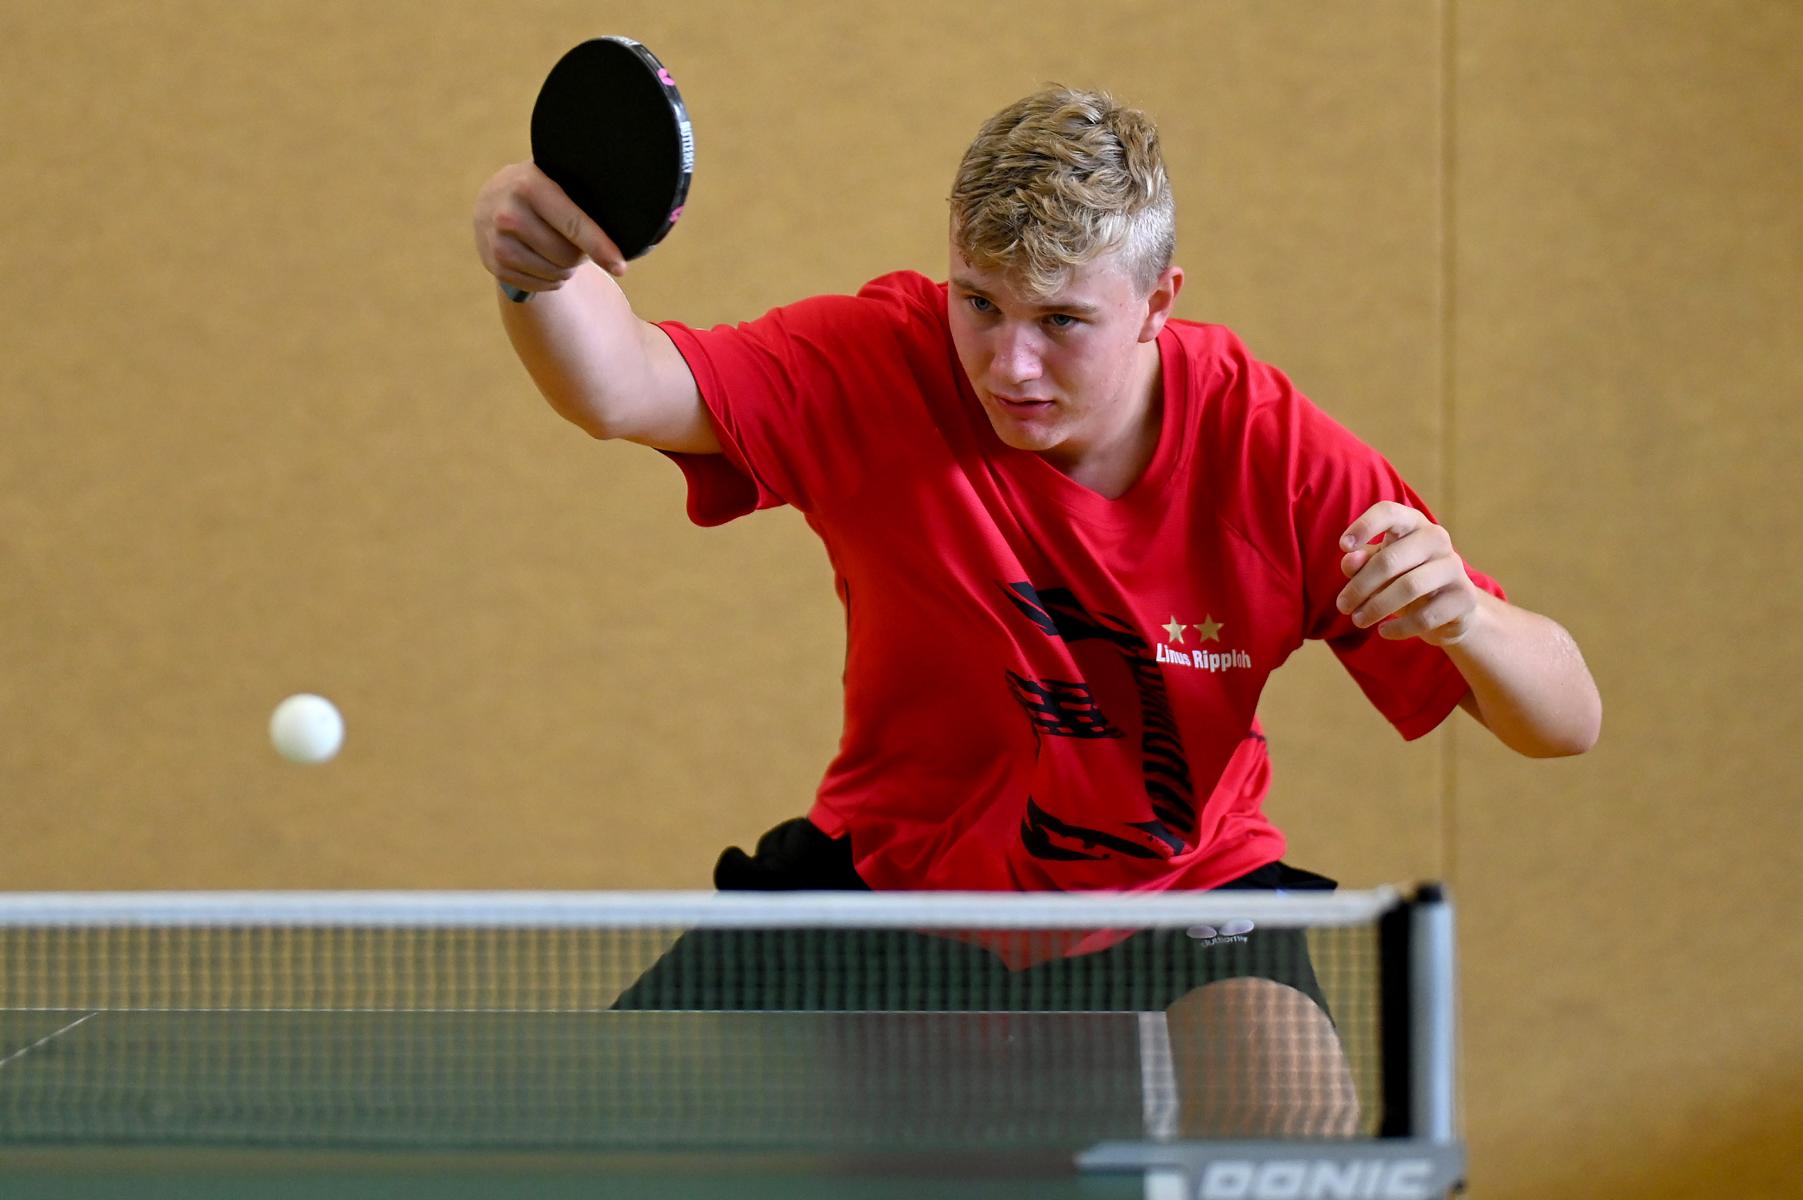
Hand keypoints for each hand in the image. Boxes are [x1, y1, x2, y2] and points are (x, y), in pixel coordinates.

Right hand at [471, 162, 627, 294]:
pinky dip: (552, 279)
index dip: (600, 247)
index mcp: (530, 186)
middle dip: (581, 254)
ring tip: (559, 248)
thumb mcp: (554, 178)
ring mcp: (498, 243)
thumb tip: (633, 223)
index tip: (621, 266)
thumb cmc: (539, 189)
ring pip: (556, 274)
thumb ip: (583, 196)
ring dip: (567, 268)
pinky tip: (544, 259)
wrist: (490, 200)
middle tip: (579, 242)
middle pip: (567, 256)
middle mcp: (509, 215)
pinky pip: (541, 286)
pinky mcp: (495, 265)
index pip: (573, 224)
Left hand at [1335, 502, 1480, 645]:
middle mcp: (1436, 538)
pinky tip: (1384, 631)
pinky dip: (1399, 627)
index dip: (1365, 525)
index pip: (1389, 512)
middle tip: (1342, 606)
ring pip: (1409, 587)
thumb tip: (1349, 560)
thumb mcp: (1377, 567)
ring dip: (1376, 607)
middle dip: (1360, 586)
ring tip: (1358, 620)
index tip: (1343, 546)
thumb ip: (1361, 561)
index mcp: (1413, 523)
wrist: (1447, 610)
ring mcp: (1454, 567)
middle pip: (1391, 559)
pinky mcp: (1464, 597)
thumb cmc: (1403, 578)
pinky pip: (1426, 615)